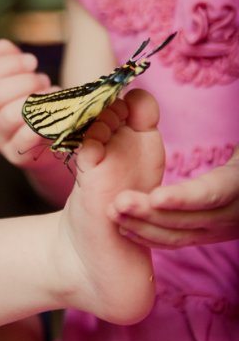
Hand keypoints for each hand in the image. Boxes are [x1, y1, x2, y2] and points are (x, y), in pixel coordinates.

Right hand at [0, 39, 53, 167]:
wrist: (49, 140)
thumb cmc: (36, 103)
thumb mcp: (24, 79)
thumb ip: (12, 61)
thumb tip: (1, 46)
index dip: (9, 63)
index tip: (33, 61)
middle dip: (24, 82)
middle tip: (44, 80)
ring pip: (7, 116)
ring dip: (33, 103)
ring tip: (52, 96)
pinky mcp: (14, 155)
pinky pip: (22, 140)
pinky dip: (39, 126)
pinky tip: (56, 115)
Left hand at [109, 147, 238, 247]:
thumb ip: (230, 139)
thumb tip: (225, 99)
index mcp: (238, 186)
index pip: (211, 194)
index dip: (184, 198)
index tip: (156, 196)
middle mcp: (230, 214)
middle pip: (188, 219)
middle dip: (150, 213)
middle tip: (118, 203)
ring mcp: (217, 229)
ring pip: (178, 235)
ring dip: (143, 226)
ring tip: (113, 212)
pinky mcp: (204, 234)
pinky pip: (175, 241)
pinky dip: (149, 236)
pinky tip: (123, 226)